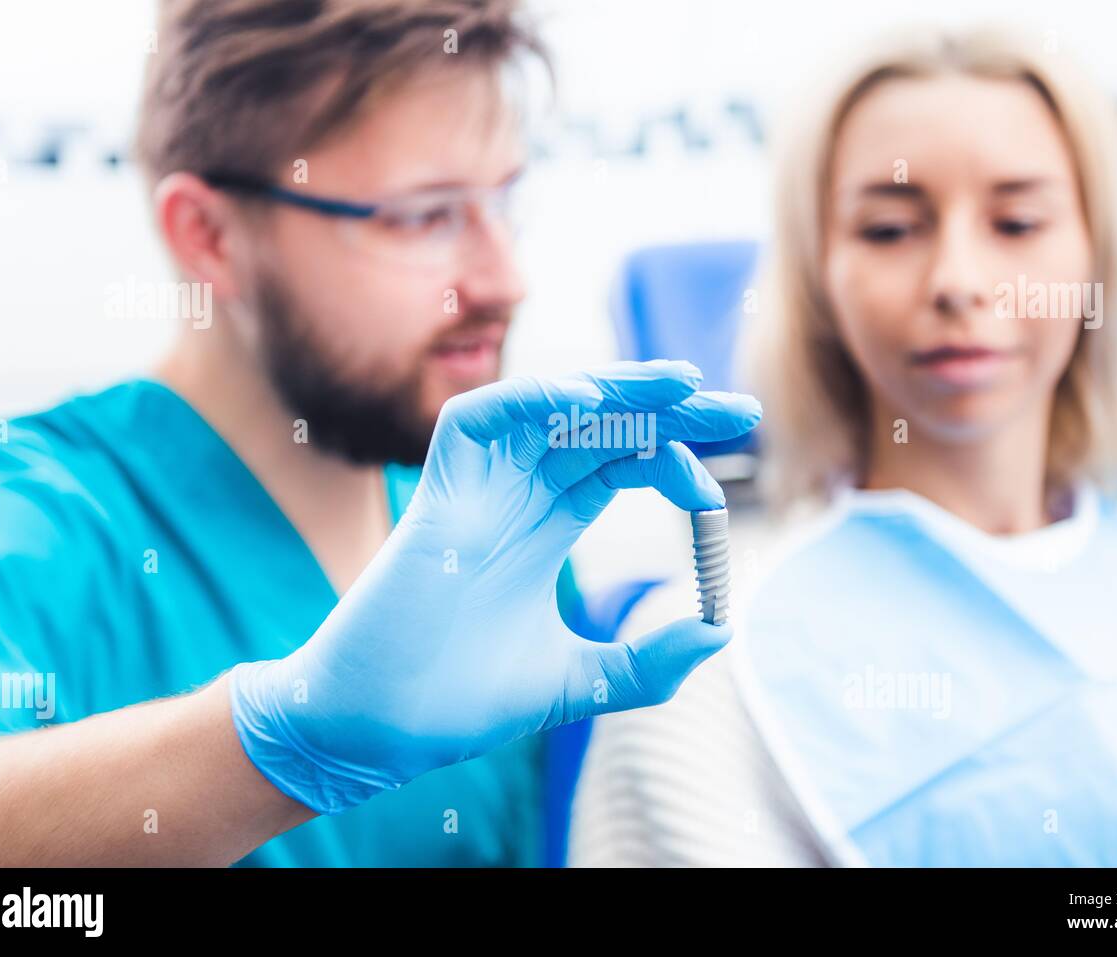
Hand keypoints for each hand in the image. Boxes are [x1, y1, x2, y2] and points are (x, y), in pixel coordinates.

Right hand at [228, 360, 762, 813]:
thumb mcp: (580, 679)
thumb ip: (647, 662)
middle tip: (739, 408)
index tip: (719, 493)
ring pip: (550, 409)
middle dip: (668, 411)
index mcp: (548, 527)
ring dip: (617, 389)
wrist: (378, 731)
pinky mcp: (436, 492)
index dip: (674, 462)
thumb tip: (720, 630)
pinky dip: (530, 400)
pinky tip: (589, 401)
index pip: (621, 464)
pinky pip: (479, 419)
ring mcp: (476, 489)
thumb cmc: (460, 701)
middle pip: (600, 428)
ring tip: (683, 383)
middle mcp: (516, 496)